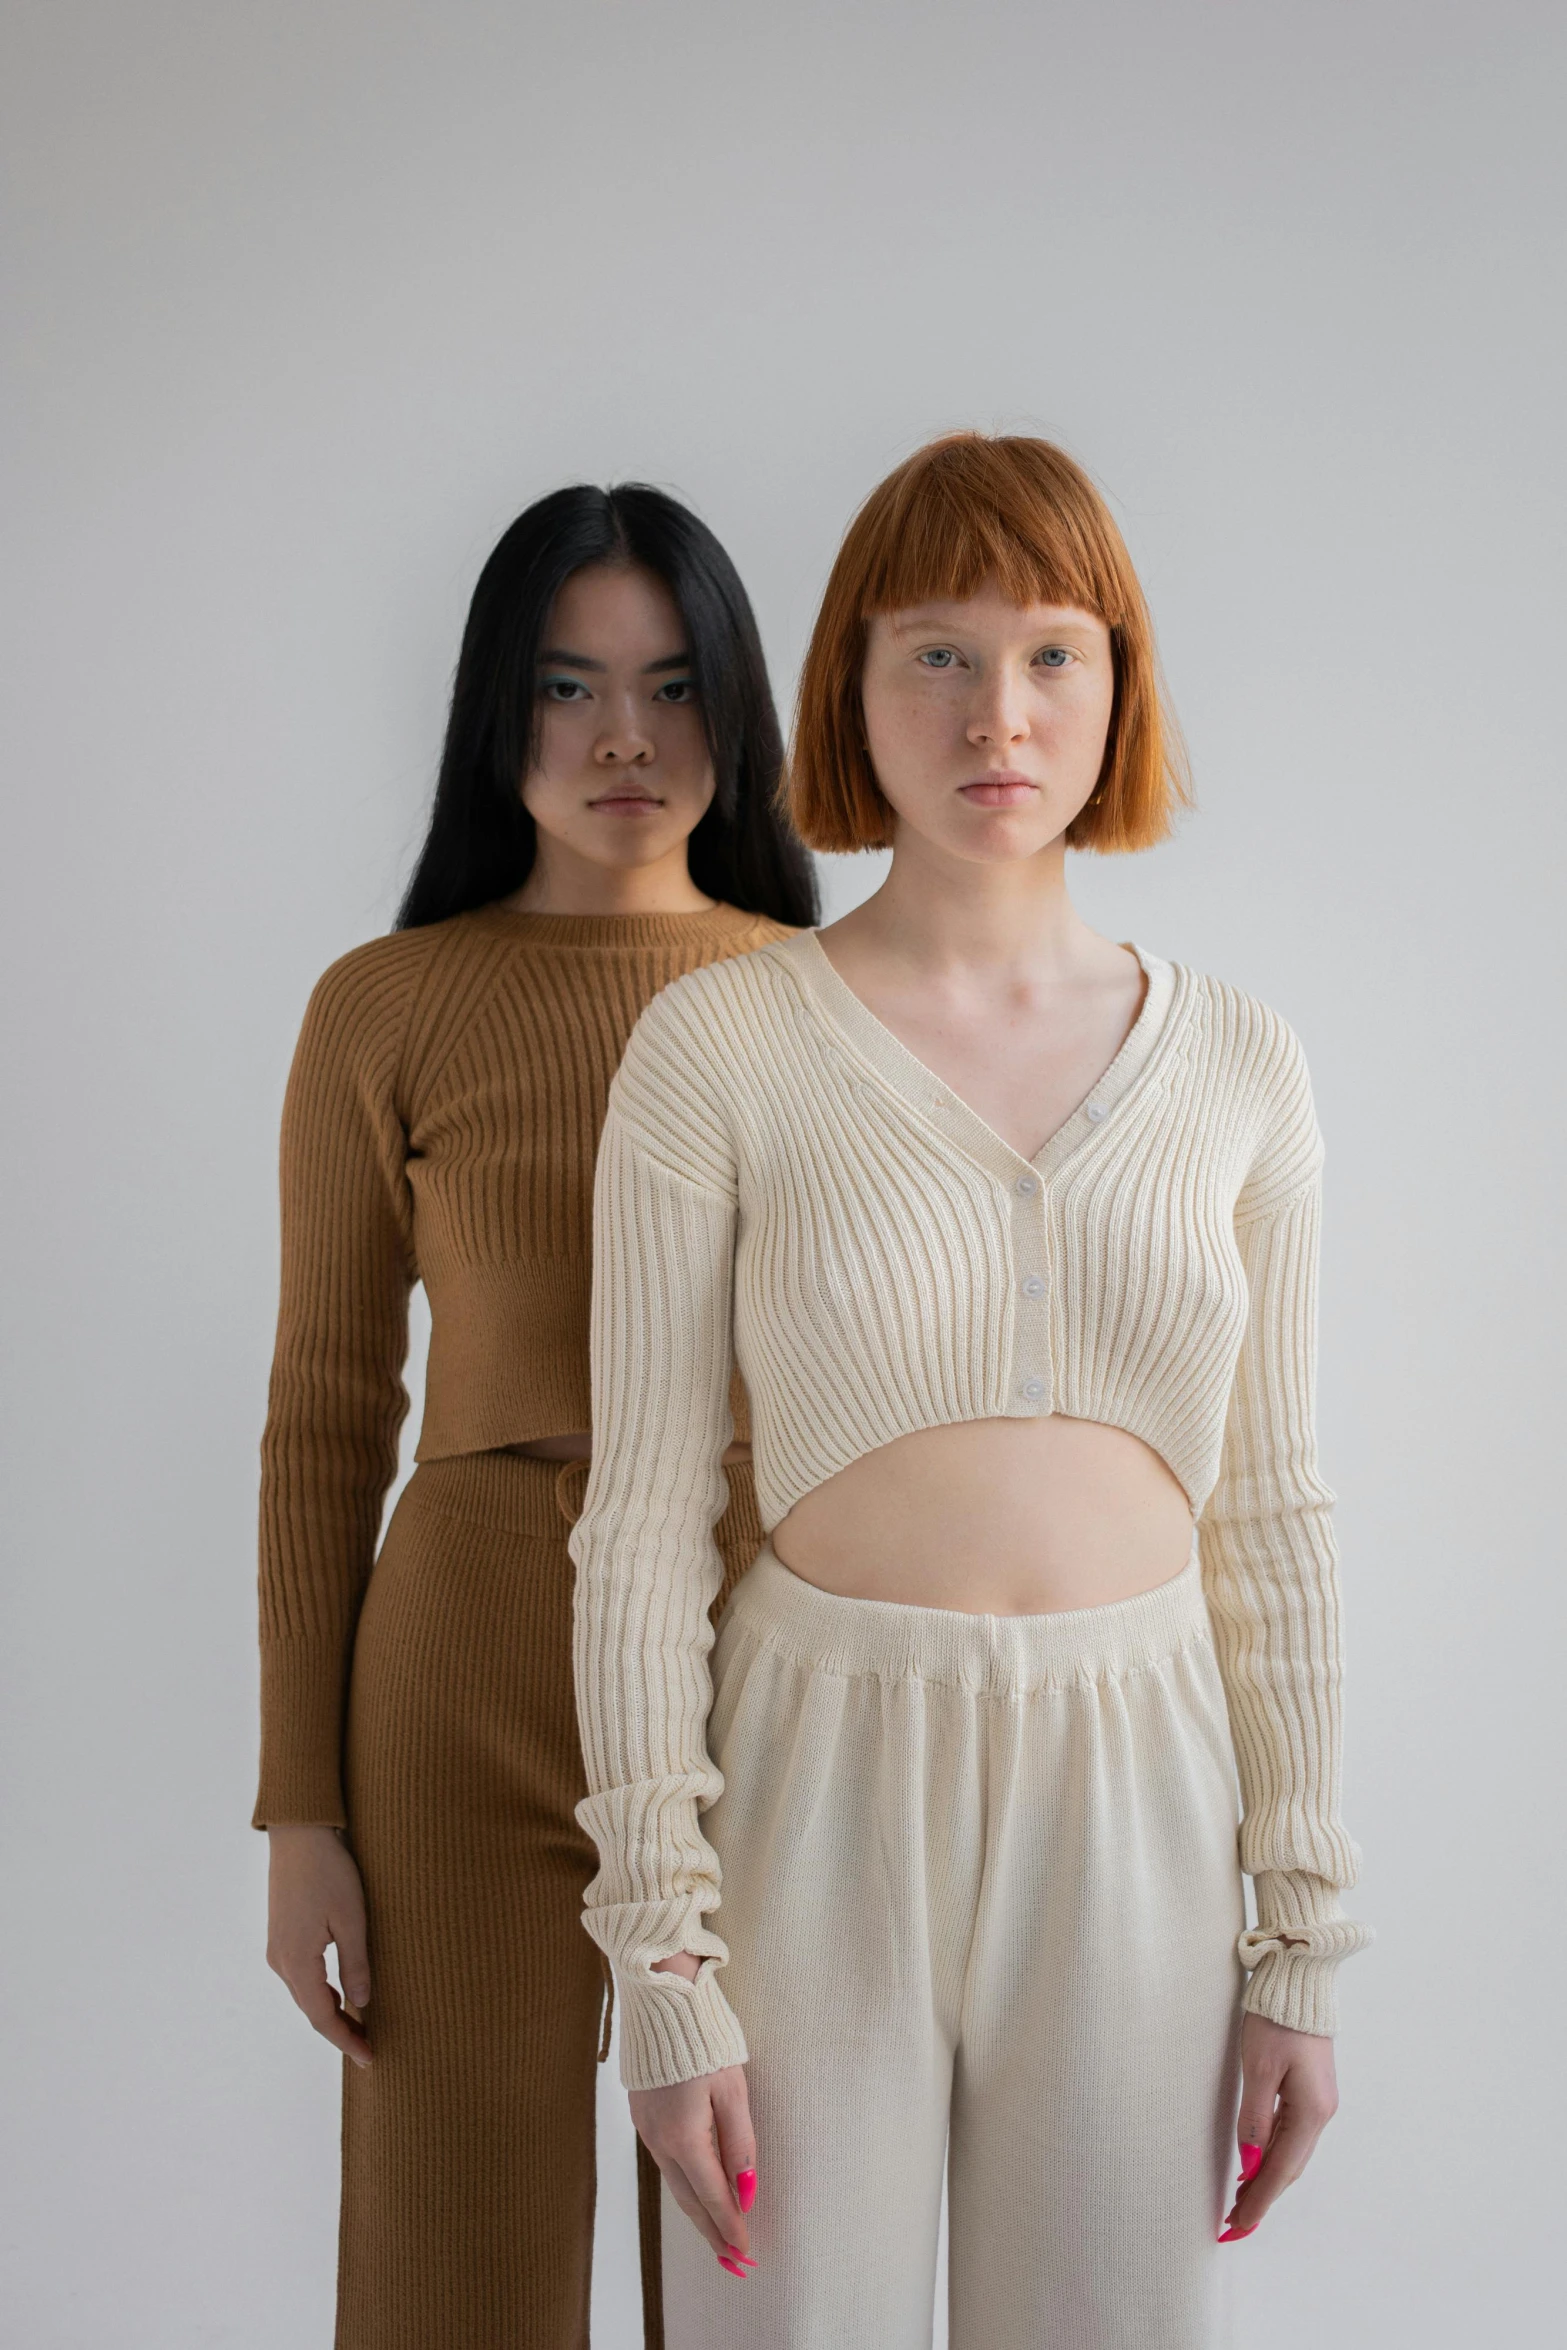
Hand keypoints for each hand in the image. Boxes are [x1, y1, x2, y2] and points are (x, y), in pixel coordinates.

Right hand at [265, 1824, 371, 2067]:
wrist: (299, 1835)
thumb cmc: (329, 1872)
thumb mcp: (351, 1919)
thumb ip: (355, 1965)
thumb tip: (360, 2006)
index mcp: (297, 1962)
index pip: (323, 2017)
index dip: (346, 2040)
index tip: (370, 2058)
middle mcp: (280, 1962)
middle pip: (311, 2011)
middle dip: (339, 2032)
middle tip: (369, 2049)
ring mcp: (277, 1949)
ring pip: (305, 1995)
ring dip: (330, 2013)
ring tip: (360, 2027)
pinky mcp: (281, 1937)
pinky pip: (301, 1978)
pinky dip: (321, 1993)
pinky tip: (340, 1995)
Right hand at [631, 1952, 756, 2278]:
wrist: (659, 1994)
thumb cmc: (704, 2036)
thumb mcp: (732, 2087)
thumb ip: (740, 2142)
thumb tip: (747, 2192)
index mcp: (684, 2136)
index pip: (714, 2197)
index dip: (732, 2228)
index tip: (747, 2257)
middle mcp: (659, 2140)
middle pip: (690, 2199)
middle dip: (713, 2233)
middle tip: (734, 2264)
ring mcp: (646, 2127)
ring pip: (675, 2182)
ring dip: (698, 2212)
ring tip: (718, 2237)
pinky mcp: (642, 2113)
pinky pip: (665, 2161)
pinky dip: (684, 2184)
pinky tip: (695, 2189)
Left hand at [1220, 2010, 1337, 2238]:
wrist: (1300, 1980)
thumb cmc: (1277, 2019)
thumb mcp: (1259, 2069)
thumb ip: (1254, 2118)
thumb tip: (1249, 2162)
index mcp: (1311, 2111)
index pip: (1281, 2169)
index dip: (1258, 2199)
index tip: (1238, 2225)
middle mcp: (1321, 2112)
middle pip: (1289, 2166)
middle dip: (1262, 2196)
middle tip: (1236, 2224)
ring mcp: (1318, 2101)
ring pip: (1290, 2152)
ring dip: (1267, 2178)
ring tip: (1242, 2202)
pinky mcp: (1310, 2089)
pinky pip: (1291, 2133)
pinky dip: (1273, 2154)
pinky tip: (1257, 2163)